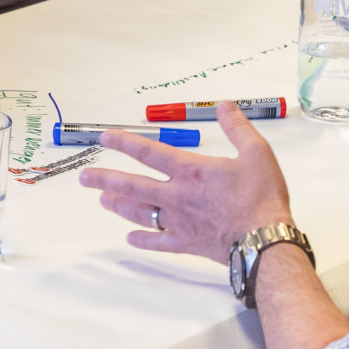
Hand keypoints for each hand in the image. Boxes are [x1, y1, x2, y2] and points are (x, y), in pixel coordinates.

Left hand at [81, 102, 293, 261]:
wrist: (264, 241)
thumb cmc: (261, 197)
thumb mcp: (255, 152)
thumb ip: (237, 127)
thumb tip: (224, 105)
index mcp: (190, 170)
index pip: (149, 152)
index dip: (124, 142)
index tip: (104, 138)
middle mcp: (176, 195)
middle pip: (132, 185)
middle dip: (105, 179)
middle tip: (84, 177)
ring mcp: (178, 221)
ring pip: (140, 212)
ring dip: (118, 205)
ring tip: (102, 200)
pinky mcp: (186, 243)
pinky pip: (158, 242)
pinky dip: (143, 240)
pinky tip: (130, 239)